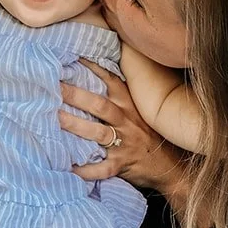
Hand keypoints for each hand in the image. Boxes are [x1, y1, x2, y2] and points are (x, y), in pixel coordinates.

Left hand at [59, 59, 187, 191]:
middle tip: (54, 88)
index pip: (112, 82)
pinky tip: (69, 168)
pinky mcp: (123, 164)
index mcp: (130, 106)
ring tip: (55, 120)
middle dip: (76, 96)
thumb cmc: (150, 136)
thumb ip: (121, 99)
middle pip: (100, 106)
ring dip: (76, 126)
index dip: (94, 68)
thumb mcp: (141, 112)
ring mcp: (125, 144)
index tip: (75, 57)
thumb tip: (96, 78)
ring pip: (98, 133)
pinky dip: (86, 170)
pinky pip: (103, 168)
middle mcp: (127, 122)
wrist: (173, 167)